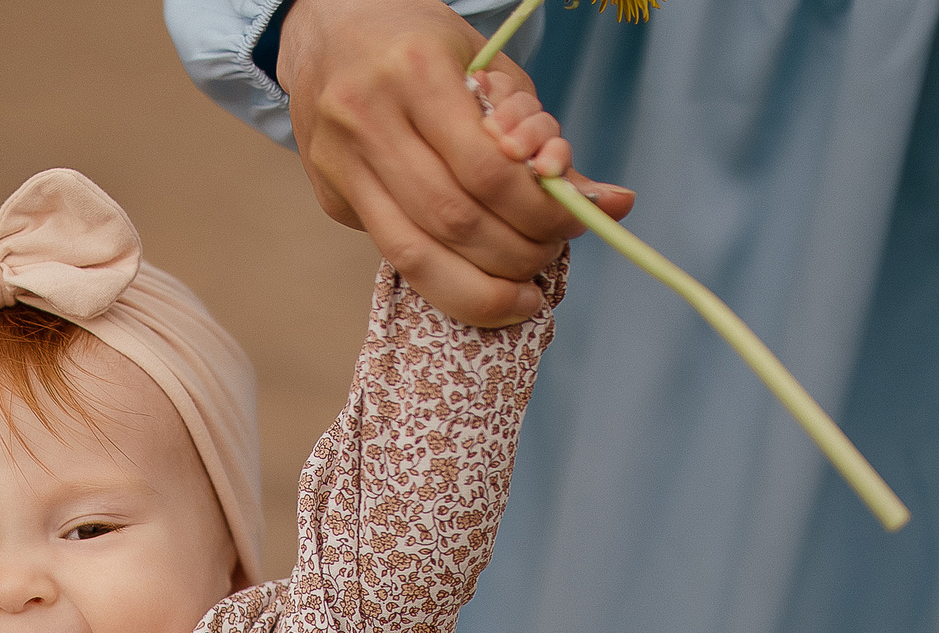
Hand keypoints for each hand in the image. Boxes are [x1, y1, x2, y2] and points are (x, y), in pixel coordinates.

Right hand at [275, 0, 634, 324]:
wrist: (327, 32)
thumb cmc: (420, 44)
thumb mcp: (488, 68)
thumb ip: (541, 134)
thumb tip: (610, 203)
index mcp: (415, 72)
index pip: (488, 169)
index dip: (538, 210)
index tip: (571, 224)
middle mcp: (368, 119)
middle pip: (455, 219)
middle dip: (515, 253)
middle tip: (548, 256)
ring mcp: (341, 164)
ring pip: (416, 255)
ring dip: (481, 288)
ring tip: (521, 293)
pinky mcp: (331, 197)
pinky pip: (394, 253)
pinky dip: (445, 280)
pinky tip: (477, 282)